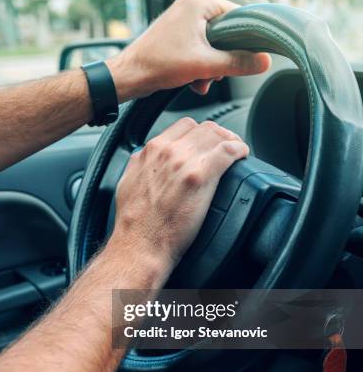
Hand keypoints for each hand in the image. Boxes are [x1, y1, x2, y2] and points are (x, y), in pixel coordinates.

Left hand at [107, 0, 270, 101]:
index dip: (247, 37)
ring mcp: (183, 20)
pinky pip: (199, 49)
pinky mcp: (176, 35)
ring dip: (211, 67)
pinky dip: (200, 67)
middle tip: (213, 73)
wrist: (129, 76)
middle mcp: (191, 6)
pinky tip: (193, 81)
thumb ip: (237, 63)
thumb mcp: (205, 65)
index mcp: (199, 2)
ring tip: (199, 80)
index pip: (239, 14)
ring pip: (213, 45)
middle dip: (223, 59)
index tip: (250, 55)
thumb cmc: (159, 64)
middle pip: (226, 33)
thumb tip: (264, 62)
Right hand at [110, 117, 248, 275]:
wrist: (141, 244)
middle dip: (219, 136)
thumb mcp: (128, 183)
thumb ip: (139, 166)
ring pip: (217, 136)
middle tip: (227, 148)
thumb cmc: (135, 223)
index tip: (208, 143)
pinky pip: (228, 151)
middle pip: (204, 129)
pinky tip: (242, 155)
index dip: (201, 133)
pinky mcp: (200, 176)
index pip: (185, 126)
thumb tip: (144, 159)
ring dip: (231, 141)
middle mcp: (167, 152)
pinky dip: (239, 150)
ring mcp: (184, 162)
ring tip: (237, 152)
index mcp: (151, 151)